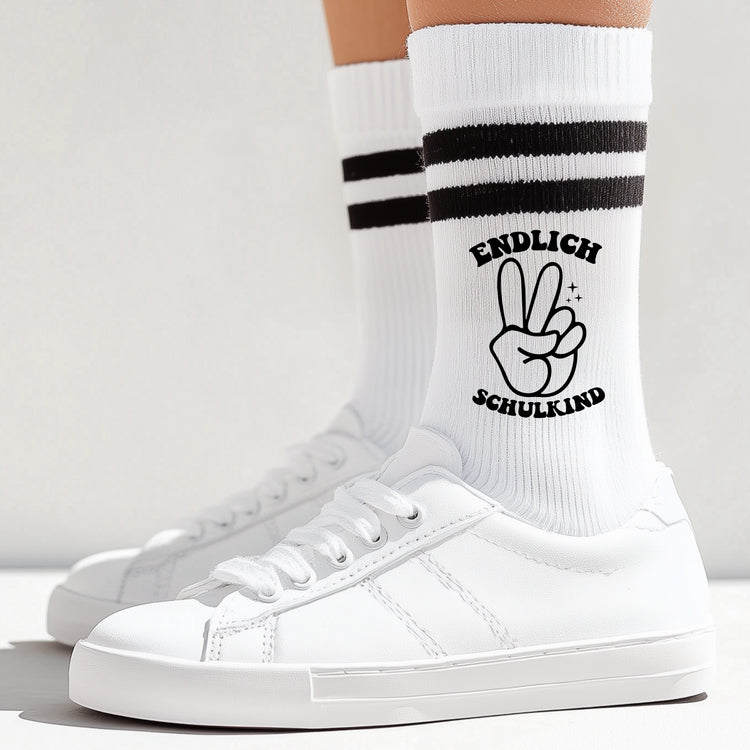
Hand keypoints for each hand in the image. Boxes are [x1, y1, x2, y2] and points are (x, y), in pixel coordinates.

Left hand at [489, 259, 585, 396]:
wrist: (540, 409)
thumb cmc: (519, 380)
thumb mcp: (508, 354)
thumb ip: (527, 337)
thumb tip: (554, 335)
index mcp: (512, 330)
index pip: (512, 302)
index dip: (511, 283)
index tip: (508, 262)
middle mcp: (533, 330)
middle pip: (541, 301)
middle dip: (547, 284)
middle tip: (552, 267)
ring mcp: (553, 336)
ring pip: (561, 316)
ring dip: (558, 328)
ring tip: (550, 346)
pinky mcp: (569, 345)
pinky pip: (575, 332)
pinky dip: (570, 341)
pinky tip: (562, 350)